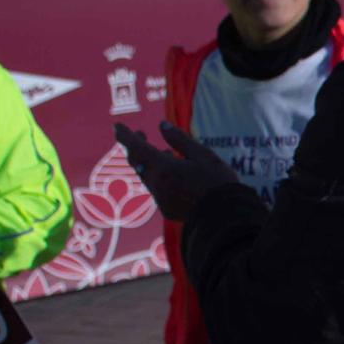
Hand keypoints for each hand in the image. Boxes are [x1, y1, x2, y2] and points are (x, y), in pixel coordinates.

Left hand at [113, 121, 239, 222]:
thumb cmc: (218, 182)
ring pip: (147, 176)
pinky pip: (158, 190)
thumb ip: (180, 140)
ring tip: (168, 154)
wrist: (226, 218)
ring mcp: (160, 198)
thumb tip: (162, 125)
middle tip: (142, 135)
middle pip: (136, 162)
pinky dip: (161, 178)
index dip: (124, 135)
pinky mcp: (166, 209)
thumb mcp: (204, 155)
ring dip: (152, 163)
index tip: (117, 126)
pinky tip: (177, 176)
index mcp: (164, 167)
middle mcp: (156, 183)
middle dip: (136, 147)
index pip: (136, 147)